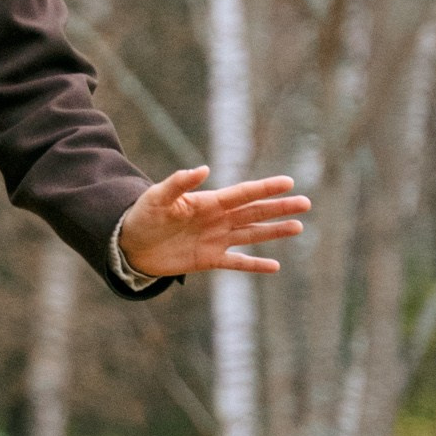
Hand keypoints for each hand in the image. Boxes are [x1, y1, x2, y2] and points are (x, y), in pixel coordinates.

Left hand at [116, 166, 310, 280]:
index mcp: (208, 202)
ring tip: (299, 227)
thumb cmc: (142, 215)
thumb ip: (178, 183)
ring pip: (252, 234)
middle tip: (306, 203)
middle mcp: (217, 219)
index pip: (242, 193)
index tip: (288, 182)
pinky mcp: (209, 260)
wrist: (129, 244)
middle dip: (279, 208)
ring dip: (274, 231)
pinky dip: (255, 265)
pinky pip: (237, 263)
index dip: (265, 188)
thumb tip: (203, 169)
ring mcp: (216, 240)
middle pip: (254, 212)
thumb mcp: (157, 197)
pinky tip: (274, 266)